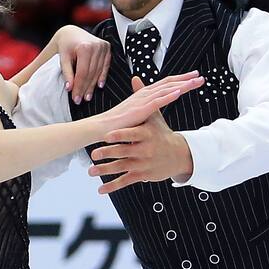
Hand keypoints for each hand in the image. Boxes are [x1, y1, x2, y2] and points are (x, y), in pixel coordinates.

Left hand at [54, 25, 111, 105]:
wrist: (71, 33)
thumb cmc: (66, 45)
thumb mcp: (63, 58)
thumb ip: (67, 73)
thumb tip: (70, 88)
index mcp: (85, 47)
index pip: (83, 73)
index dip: (79, 87)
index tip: (75, 98)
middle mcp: (96, 46)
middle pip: (91, 73)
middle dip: (85, 88)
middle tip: (80, 100)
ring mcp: (103, 47)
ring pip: (98, 71)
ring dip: (93, 85)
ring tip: (87, 96)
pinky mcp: (107, 48)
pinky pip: (106, 66)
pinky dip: (102, 76)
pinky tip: (99, 85)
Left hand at [91, 75, 196, 193]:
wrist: (178, 154)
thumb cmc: (162, 133)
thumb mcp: (155, 116)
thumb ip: (143, 99)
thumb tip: (135, 78)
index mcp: (146, 134)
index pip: (131, 134)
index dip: (119, 135)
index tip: (107, 136)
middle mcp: (144, 150)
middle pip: (124, 152)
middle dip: (108, 154)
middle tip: (93, 154)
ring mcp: (142, 164)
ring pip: (121, 168)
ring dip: (105, 170)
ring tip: (91, 171)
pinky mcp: (141, 175)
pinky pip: (125, 181)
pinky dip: (112, 186)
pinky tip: (100, 190)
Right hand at [96, 71, 202, 131]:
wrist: (101, 127)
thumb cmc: (115, 124)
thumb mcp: (132, 114)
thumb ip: (143, 110)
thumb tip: (150, 111)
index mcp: (143, 95)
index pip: (164, 84)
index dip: (179, 79)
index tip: (191, 77)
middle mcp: (144, 94)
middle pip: (168, 83)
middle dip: (185, 79)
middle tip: (199, 76)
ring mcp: (142, 101)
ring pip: (166, 90)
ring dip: (181, 85)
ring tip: (195, 82)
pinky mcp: (139, 110)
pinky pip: (157, 102)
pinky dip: (168, 96)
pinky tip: (179, 92)